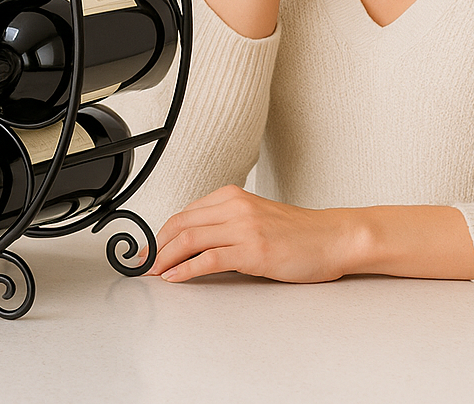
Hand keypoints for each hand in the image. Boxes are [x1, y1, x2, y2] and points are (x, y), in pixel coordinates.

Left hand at [148, 188, 473, 283]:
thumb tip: (193, 242)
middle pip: (181, 223)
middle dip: (155, 244)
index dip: (161, 232)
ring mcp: (243, 227)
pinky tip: (174, 277)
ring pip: (190, 238)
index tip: (148, 247)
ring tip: (152, 271)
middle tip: (141, 262)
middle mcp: (234, 207)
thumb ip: (226, 224)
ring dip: (164, 257)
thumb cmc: (297, 233)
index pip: (185, 212)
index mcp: (233, 196)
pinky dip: (185, 269)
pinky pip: (208, 258)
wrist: (332, 238)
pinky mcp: (252, 250)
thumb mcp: (255, 218)